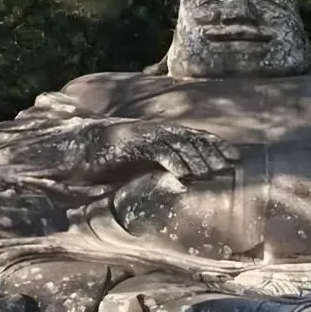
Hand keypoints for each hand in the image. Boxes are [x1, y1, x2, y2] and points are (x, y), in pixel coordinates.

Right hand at [96, 120, 240, 183]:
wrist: (77, 145)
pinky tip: (185, 174)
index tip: (233, 158)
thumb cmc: (108, 157)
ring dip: (197, 158)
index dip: (214, 146)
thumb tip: (181, 180)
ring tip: (213, 172)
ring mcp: (143, 135)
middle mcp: (154, 131)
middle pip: (190, 139)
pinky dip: (173, 162)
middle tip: (231, 165)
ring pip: (177, 144)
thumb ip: (159, 166)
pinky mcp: (130, 142)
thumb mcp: (140, 161)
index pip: (193, 137)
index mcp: (159, 134)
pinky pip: (156, 151)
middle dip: (212, 152)